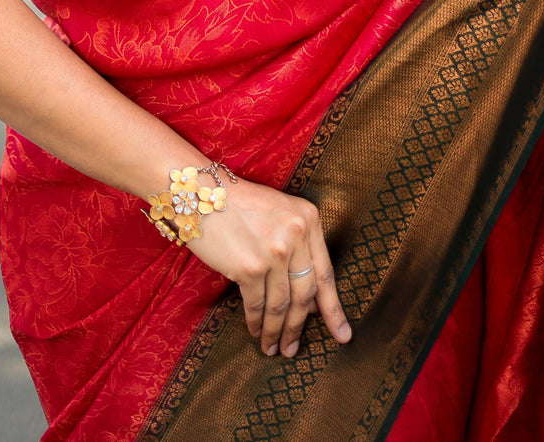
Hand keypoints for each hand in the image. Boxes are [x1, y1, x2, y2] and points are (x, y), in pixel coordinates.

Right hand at [188, 175, 351, 358]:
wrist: (200, 192)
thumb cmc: (239, 204)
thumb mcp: (280, 214)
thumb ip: (298, 248)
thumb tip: (309, 299)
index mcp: (309, 219)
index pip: (325, 273)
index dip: (333, 309)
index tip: (343, 335)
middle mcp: (296, 235)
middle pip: (304, 295)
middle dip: (298, 328)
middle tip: (293, 350)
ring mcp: (274, 252)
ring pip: (280, 305)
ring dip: (276, 331)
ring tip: (273, 348)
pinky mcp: (250, 267)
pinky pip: (257, 304)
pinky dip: (256, 322)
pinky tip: (255, 331)